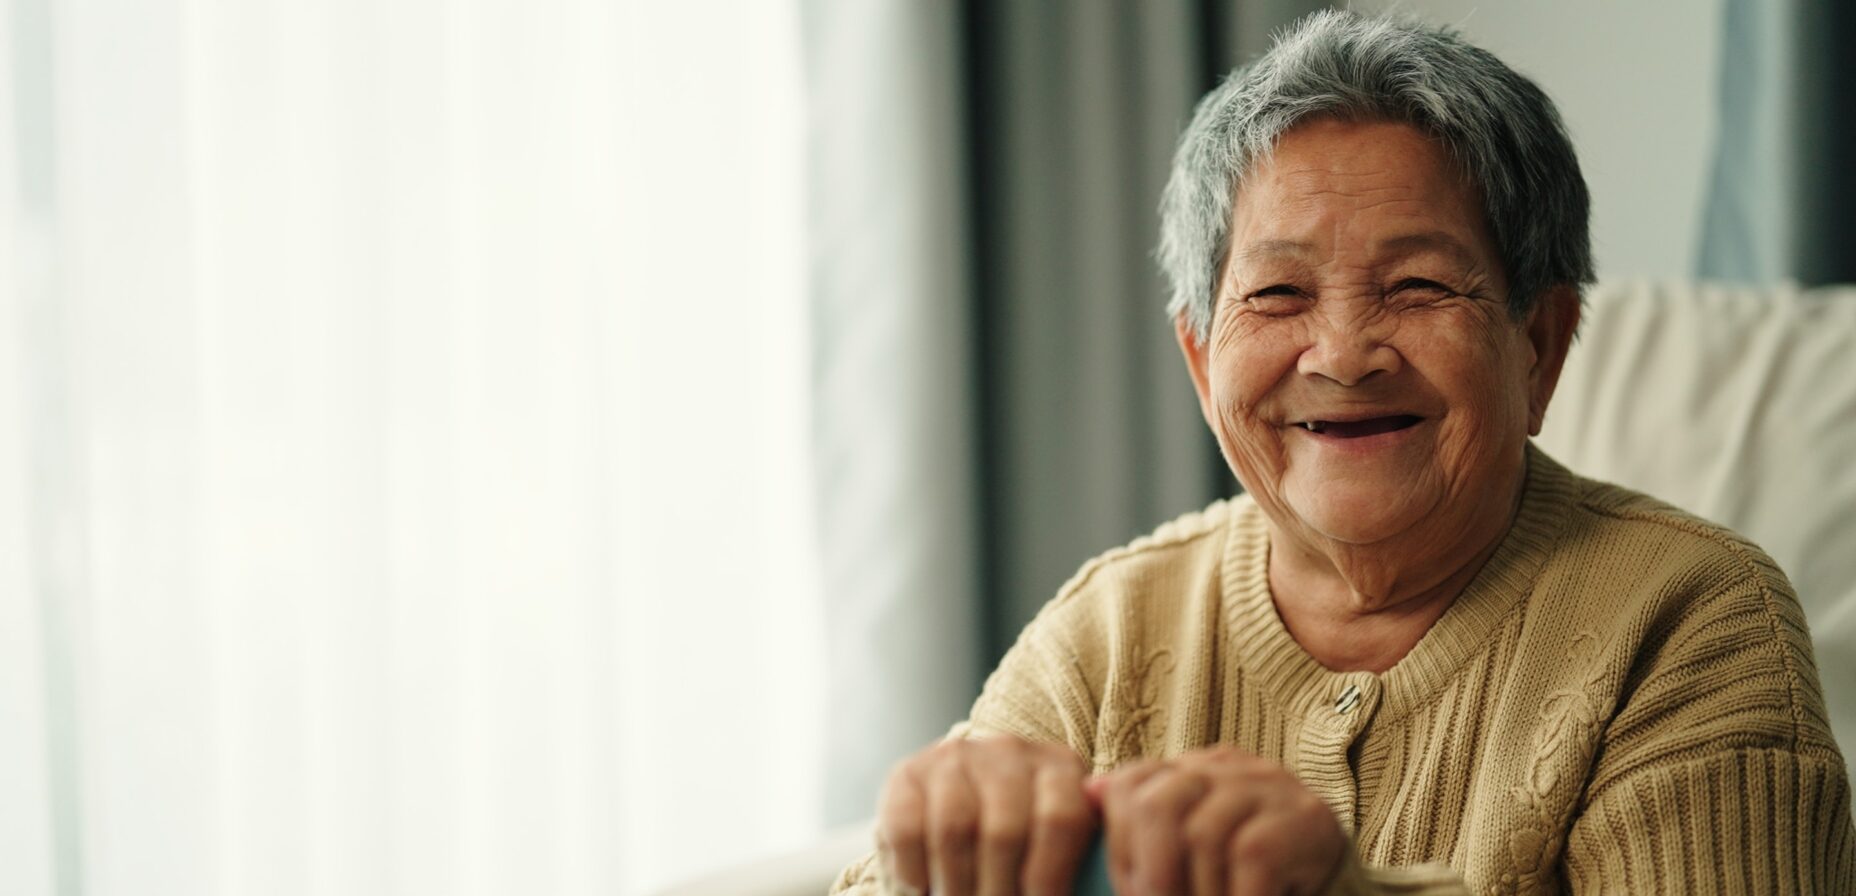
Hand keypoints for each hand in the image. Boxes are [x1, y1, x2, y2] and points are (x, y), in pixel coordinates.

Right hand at [877, 735, 1097, 895]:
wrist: (961, 801)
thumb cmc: (1024, 838)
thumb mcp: (1055, 840)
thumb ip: (1068, 859)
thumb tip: (1095, 891)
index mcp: (1059, 767)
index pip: (1061, 819)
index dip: (1050, 876)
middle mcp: (1007, 751)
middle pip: (1004, 830)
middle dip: (999, 891)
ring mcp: (954, 758)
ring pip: (954, 830)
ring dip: (957, 887)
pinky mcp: (907, 774)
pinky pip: (907, 829)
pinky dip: (915, 874)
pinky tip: (924, 892)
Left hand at [1087, 746, 1344, 895]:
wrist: (1329, 873)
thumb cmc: (1243, 870)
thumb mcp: (1189, 843)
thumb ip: (1143, 821)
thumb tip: (1091, 790)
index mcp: (1193, 768)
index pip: (1132, 784)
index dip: (1119, 842)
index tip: (1130, 890)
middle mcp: (1228, 767)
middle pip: (1159, 805)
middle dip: (1150, 872)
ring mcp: (1268, 788)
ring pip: (1203, 837)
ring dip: (1195, 893)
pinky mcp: (1303, 819)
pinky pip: (1250, 860)